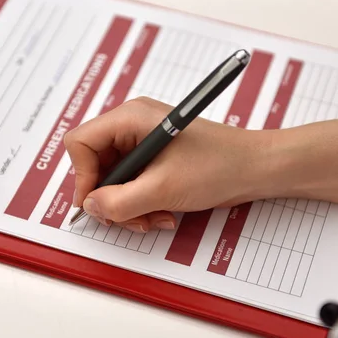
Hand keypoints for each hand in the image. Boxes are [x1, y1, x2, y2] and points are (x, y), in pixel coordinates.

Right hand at [65, 97, 272, 231]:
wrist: (256, 168)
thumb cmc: (218, 167)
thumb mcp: (162, 189)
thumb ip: (119, 202)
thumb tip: (90, 207)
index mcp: (129, 118)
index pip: (81, 143)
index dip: (82, 176)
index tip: (97, 205)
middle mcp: (132, 126)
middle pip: (95, 165)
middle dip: (110, 198)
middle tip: (129, 219)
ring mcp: (143, 142)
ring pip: (113, 180)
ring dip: (128, 206)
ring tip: (153, 219)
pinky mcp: (155, 159)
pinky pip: (132, 184)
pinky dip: (141, 204)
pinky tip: (163, 213)